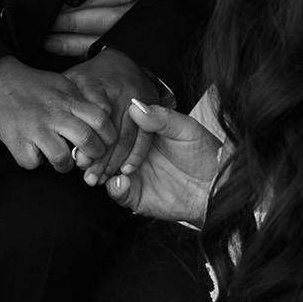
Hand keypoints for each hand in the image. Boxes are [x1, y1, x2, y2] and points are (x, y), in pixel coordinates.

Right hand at [0, 56, 116, 171]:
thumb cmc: (33, 84)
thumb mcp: (63, 84)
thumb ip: (81, 101)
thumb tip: (102, 120)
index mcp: (69, 100)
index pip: (101, 120)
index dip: (109, 136)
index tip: (106, 142)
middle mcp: (55, 114)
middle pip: (87, 142)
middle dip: (93, 155)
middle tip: (89, 156)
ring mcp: (35, 129)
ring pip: (62, 160)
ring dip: (65, 165)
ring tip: (61, 160)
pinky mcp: (16, 140)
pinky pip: (32, 163)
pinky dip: (34, 162)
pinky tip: (34, 153)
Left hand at [42, 0, 178, 58]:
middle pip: (116, 18)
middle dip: (80, 21)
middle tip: (50, 17)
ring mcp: (148, 15)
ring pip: (112, 36)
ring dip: (77, 39)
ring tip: (47, 37)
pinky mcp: (138, 26)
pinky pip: (112, 44)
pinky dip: (83, 48)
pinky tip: (58, 46)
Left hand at [63, 48, 164, 185]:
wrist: (127, 59)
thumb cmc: (93, 76)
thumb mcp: (72, 80)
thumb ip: (62, 102)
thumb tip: (52, 130)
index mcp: (95, 83)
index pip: (93, 116)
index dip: (86, 141)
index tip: (78, 160)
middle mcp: (119, 90)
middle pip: (109, 130)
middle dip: (100, 158)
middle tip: (89, 178)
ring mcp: (137, 99)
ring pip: (127, 137)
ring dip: (115, 162)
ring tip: (103, 179)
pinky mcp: (151, 107)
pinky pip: (145, 137)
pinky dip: (135, 156)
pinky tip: (125, 170)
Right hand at [104, 100, 223, 224]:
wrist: (217, 187)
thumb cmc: (205, 153)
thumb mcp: (186, 129)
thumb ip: (161, 118)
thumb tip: (134, 105)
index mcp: (144, 132)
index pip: (117, 127)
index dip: (104, 128)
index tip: (92, 126)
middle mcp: (134, 152)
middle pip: (106, 150)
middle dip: (94, 151)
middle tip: (85, 152)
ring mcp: (134, 174)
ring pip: (106, 171)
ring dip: (98, 170)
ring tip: (95, 170)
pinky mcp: (136, 196)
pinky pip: (118, 192)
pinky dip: (114, 188)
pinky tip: (119, 181)